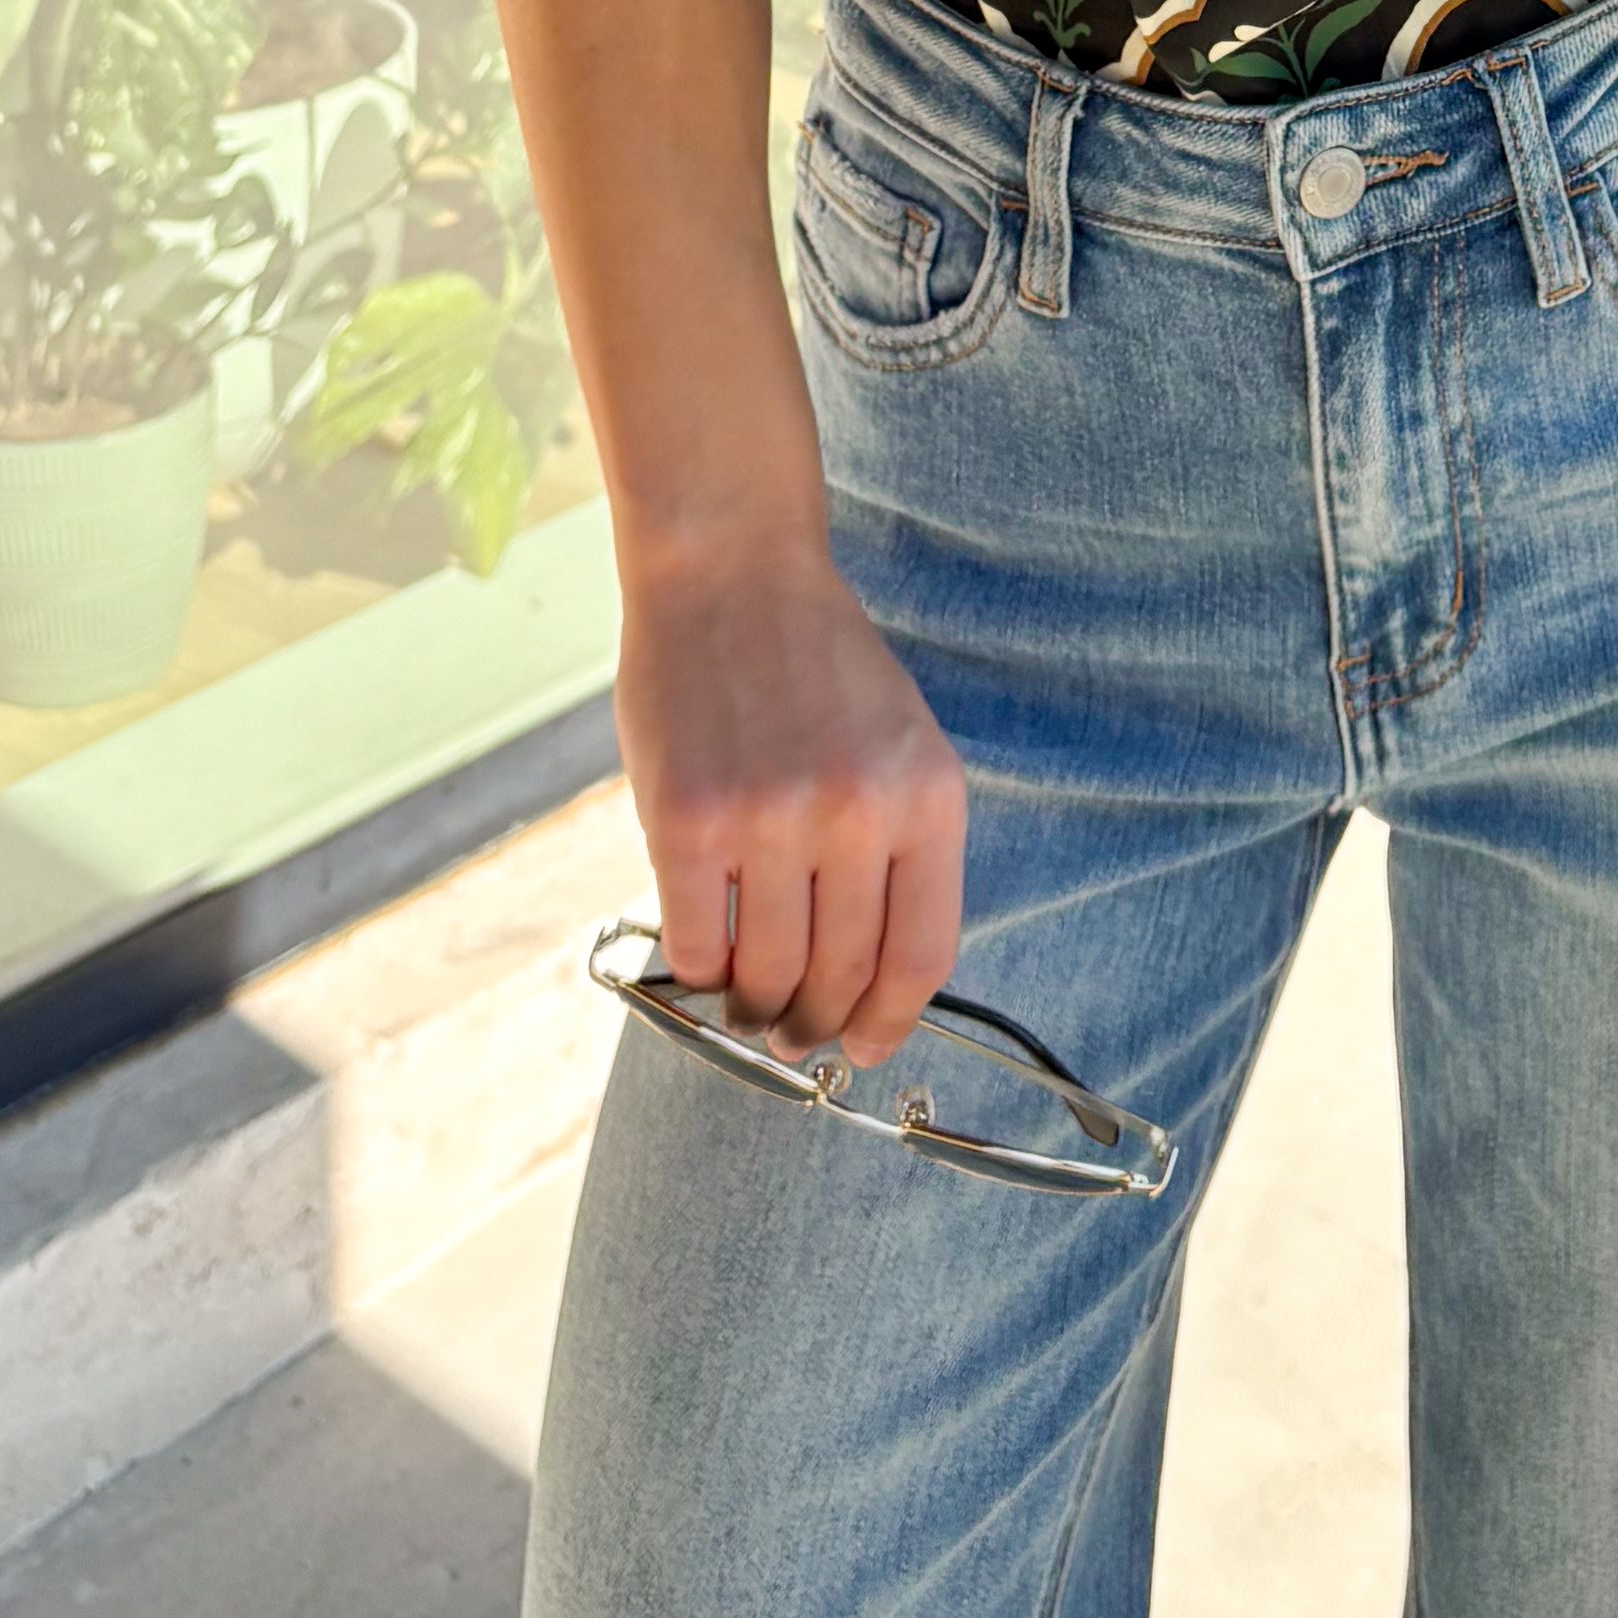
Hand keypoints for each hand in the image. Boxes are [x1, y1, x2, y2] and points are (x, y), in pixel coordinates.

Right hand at [613, 530, 967, 1063]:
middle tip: (791, 1033)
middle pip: (841, 977)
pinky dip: (700, 969)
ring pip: (767, 975)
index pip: (921, 957)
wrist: (731, 571)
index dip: (890, 1021)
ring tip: (745, 1003)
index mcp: (927, 798)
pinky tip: (704, 951)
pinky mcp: (690, 822)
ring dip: (754, 1009)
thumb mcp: (900, 742)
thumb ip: (897, 847)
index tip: (864, 1047)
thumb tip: (866, 980)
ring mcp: (771, 820)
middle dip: (814, 1026)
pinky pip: (697, 944)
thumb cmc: (815, 662)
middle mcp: (857, 815)